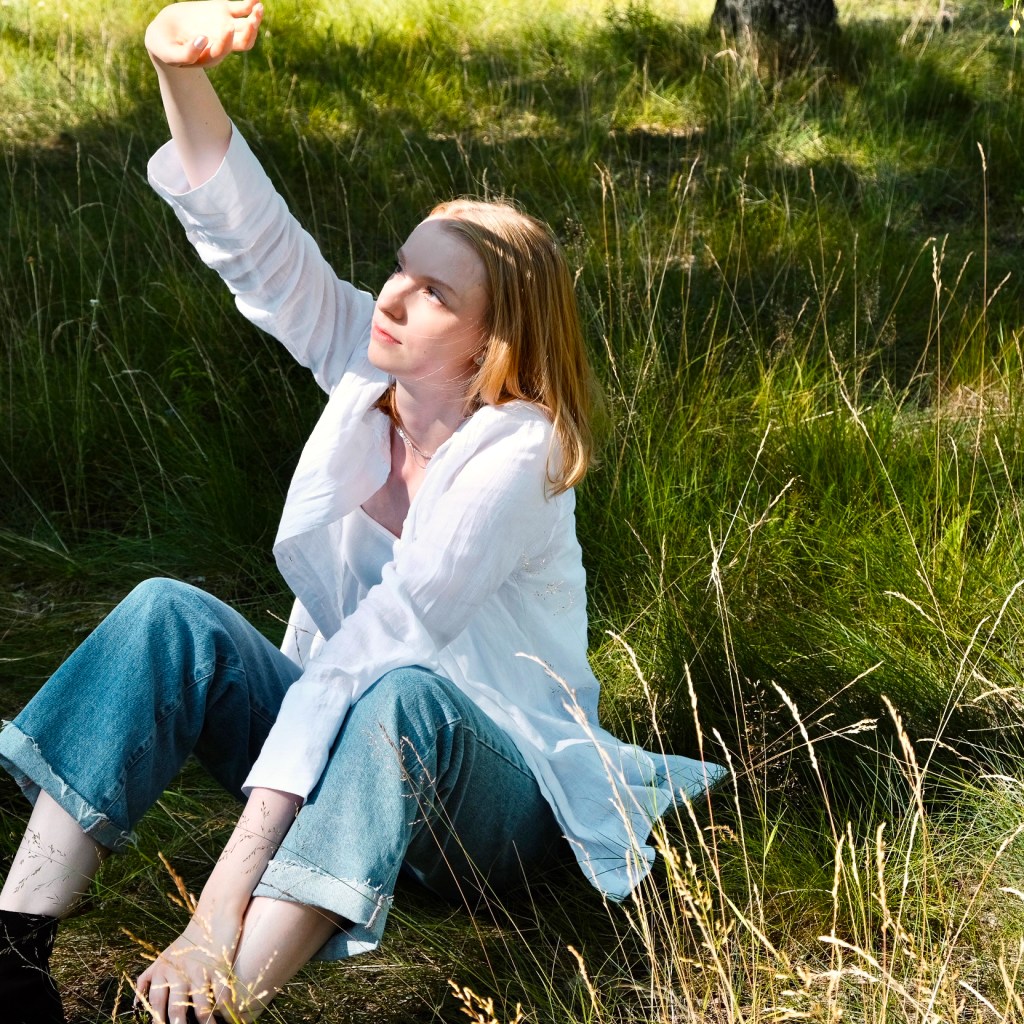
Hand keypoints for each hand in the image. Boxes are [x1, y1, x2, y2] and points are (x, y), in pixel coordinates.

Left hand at [134, 914, 241, 1023]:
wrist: (215, 913)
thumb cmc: (190, 939)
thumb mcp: (164, 956)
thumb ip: (149, 978)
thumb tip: (135, 1004)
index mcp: (162, 970)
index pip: (155, 1002)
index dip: (157, 1020)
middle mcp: (179, 971)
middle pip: (176, 1008)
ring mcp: (200, 970)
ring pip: (200, 1006)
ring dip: (205, 1023)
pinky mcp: (219, 966)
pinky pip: (222, 995)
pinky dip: (227, 1010)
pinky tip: (230, 1018)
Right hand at [145, 0, 263, 69]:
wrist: (164, 35)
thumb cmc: (165, 48)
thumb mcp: (169, 55)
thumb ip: (186, 54)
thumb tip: (203, 40)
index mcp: (211, 56)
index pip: (224, 50)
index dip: (227, 41)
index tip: (225, 27)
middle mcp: (222, 43)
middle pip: (244, 41)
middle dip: (251, 32)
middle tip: (253, 20)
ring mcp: (224, 26)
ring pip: (247, 26)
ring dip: (255, 18)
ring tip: (258, 7)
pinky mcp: (222, 11)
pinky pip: (241, 7)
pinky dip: (249, 3)